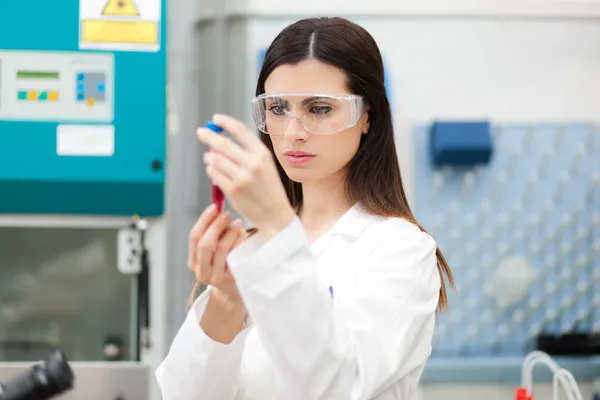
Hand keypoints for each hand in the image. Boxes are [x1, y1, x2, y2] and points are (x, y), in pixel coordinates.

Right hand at [188, 204, 245, 301]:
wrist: (235, 292)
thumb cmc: (225, 264)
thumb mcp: (214, 252)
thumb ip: (213, 233)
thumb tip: (219, 209)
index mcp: (194, 263)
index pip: (194, 237)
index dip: (204, 220)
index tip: (214, 207)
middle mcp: (202, 272)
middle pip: (205, 244)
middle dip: (216, 225)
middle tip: (227, 214)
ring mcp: (217, 278)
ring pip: (221, 248)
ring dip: (230, 231)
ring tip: (237, 223)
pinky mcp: (233, 279)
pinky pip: (236, 254)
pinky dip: (240, 240)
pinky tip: (244, 234)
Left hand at [197, 114, 295, 240]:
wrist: (275, 214)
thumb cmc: (269, 189)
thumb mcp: (265, 165)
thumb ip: (247, 152)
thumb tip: (220, 140)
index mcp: (262, 153)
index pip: (240, 130)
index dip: (225, 122)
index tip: (215, 118)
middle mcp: (252, 163)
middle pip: (223, 144)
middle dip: (209, 136)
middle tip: (201, 132)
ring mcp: (242, 177)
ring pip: (215, 160)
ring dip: (209, 157)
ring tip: (210, 159)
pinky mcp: (233, 190)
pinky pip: (214, 175)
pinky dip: (211, 171)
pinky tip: (215, 173)